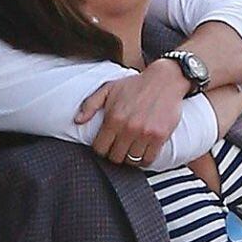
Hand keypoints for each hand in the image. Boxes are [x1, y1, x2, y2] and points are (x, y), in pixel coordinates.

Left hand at [74, 60, 190, 165]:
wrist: (164, 80)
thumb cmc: (135, 85)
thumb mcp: (109, 89)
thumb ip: (90, 104)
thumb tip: (77, 121)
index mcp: (113, 118)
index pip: (100, 148)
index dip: (100, 149)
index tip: (105, 145)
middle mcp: (128, 128)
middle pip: (115, 157)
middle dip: (114, 154)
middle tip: (118, 148)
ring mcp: (145, 134)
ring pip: (131, 161)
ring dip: (129, 158)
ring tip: (129, 150)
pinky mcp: (160, 137)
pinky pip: (148, 159)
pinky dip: (144, 160)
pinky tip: (142, 153)